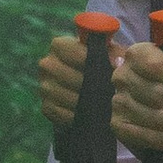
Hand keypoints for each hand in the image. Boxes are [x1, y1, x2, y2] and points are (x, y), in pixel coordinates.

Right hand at [35, 20, 115, 137]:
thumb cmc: (101, 65)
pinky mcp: (46, 107)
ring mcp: (44, 87)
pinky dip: (79, 116)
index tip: (105, 69)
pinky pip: (63, 114)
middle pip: (69, 77)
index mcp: (59, 46)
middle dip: (91, 85)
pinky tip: (90, 114)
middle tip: (108, 91)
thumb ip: (115, 54)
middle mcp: (47, 64)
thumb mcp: (109, 55)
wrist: (89, 89)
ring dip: (87, 103)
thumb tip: (118, 62)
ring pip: (68, 98)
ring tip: (102, 103)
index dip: (89, 60)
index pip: (70, 51)